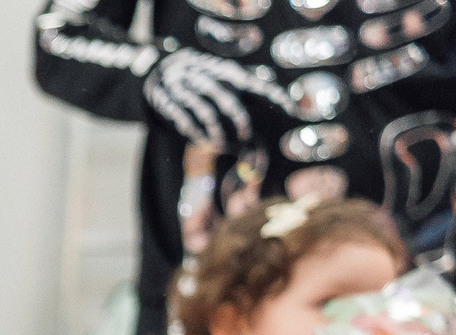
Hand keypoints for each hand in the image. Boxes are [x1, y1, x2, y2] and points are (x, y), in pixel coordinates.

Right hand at [144, 50, 293, 149]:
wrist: (162, 66)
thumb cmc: (204, 80)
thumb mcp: (226, 80)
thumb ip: (248, 96)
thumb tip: (273, 121)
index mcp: (230, 72)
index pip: (258, 84)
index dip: (275, 97)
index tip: (293, 111)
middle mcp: (211, 78)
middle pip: (230, 101)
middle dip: (240, 122)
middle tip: (245, 137)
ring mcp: (190, 89)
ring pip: (208, 114)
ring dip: (216, 134)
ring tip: (221, 146)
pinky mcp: (171, 101)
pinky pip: (185, 120)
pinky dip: (195, 133)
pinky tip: (202, 141)